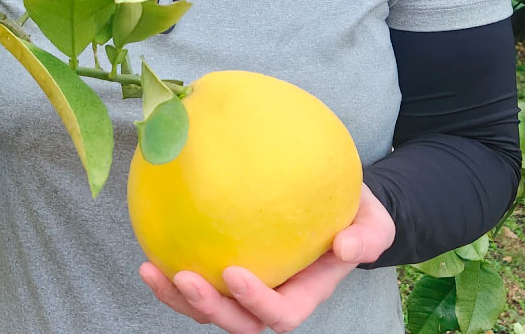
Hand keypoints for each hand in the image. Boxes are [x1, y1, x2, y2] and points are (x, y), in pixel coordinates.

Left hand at [140, 183, 395, 332]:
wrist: (337, 202)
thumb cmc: (357, 214)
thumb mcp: (375, 223)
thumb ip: (367, 236)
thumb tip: (347, 246)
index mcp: (305, 293)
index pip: (280, 313)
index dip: (256, 302)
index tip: (232, 272)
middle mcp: (272, 295)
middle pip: (237, 321)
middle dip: (208, 307)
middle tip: (182, 276)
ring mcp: (247, 283)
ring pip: (209, 306)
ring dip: (177, 296)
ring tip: (149, 270)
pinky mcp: (224, 261)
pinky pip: (198, 272)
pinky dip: (171, 267)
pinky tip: (149, 245)